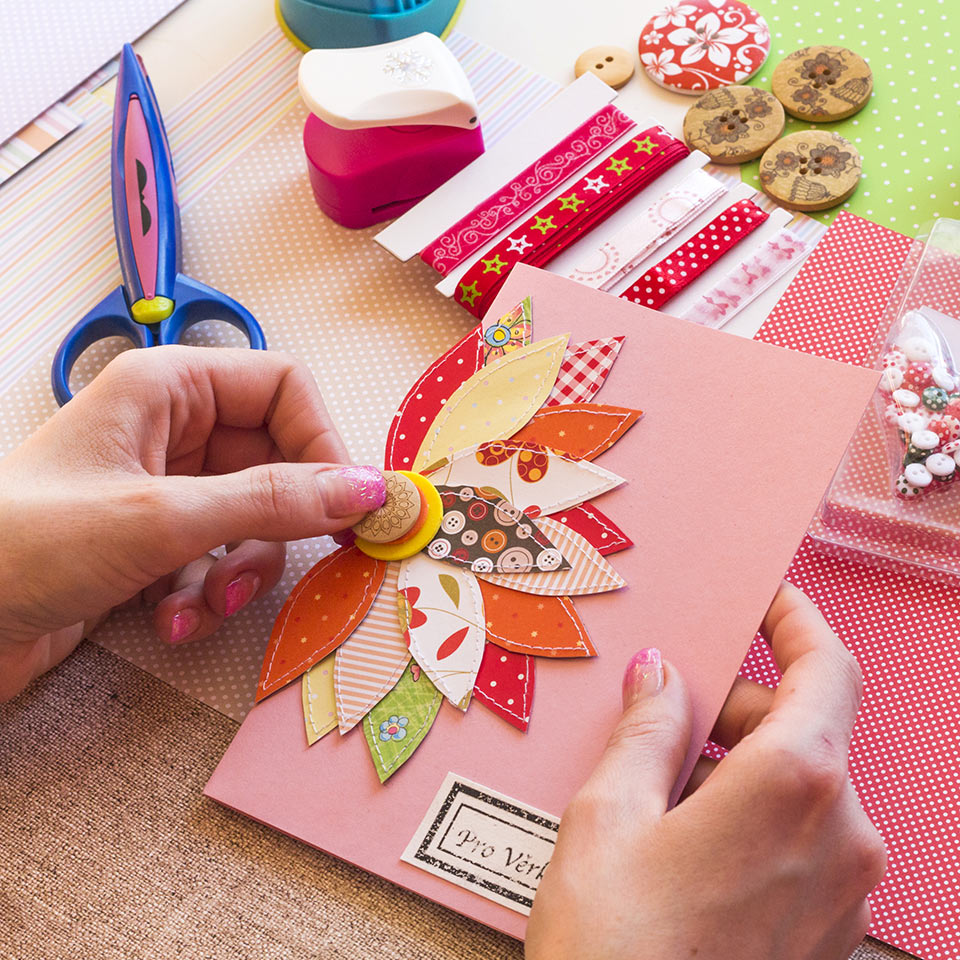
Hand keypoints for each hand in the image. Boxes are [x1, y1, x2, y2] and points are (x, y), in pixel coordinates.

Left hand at [0, 346, 385, 700]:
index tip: (349, 505)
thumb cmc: (28, 544)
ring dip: (240, 572)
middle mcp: (172, 430)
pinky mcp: (154, 543)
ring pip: (253, 520)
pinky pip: (217, 559)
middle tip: (289, 566)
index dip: (323, 442)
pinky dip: (205, 596)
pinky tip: (171, 622)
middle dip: (276, 527)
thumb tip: (366, 489)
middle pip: (276, 462)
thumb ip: (272, 501)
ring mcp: (164, 489)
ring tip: (204, 606)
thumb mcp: (163, 518)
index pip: (284, 387)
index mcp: (169, 387)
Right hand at [526, 582, 885, 959]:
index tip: (768, 598)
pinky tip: (687, 839)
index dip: (797, 619)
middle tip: (667, 709)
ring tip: (660, 787)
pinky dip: (755, 812)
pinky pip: (804, 836)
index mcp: (796, 784)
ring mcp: (847, 889)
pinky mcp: (833, 929)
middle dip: (741, 704)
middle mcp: (842, 832)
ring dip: (741, 762)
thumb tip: (660, 674)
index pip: (826, 667)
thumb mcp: (609, 817)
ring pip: (803, 783)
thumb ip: (645, 729)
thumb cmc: (616, 948)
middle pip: (806, 725)